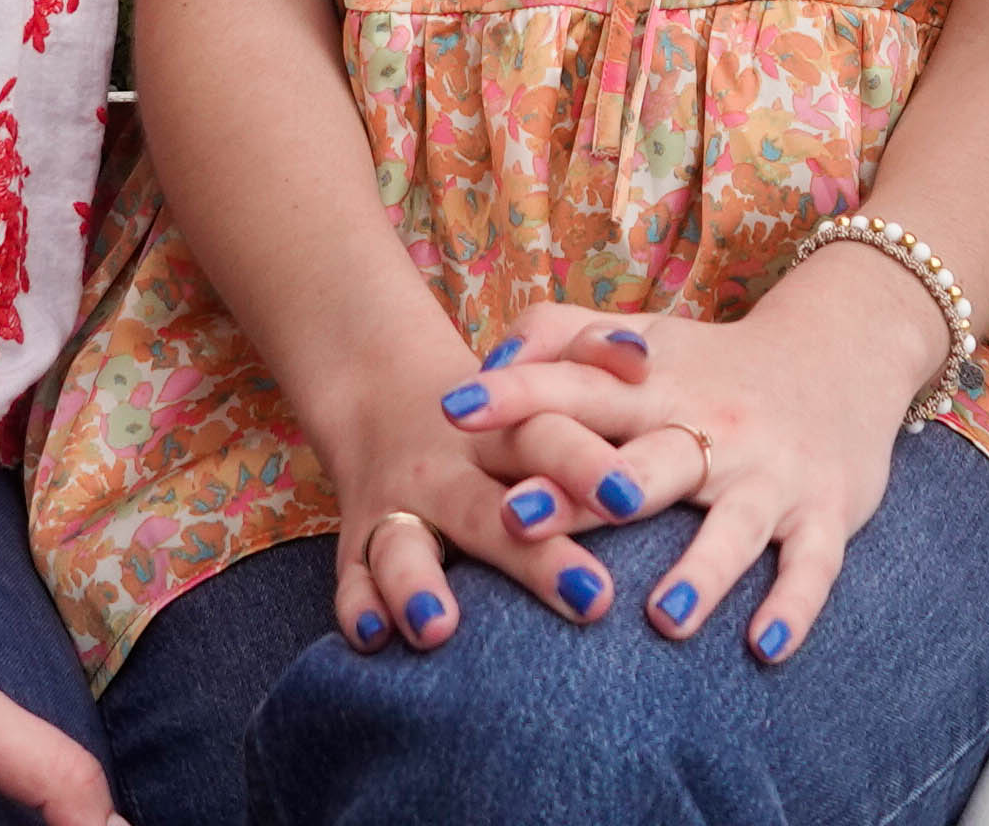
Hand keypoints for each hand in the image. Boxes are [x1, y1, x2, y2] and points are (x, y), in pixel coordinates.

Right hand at [300, 329, 628, 654]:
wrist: (382, 398)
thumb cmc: (500, 416)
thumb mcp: (539, 382)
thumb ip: (590, 368)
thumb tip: (638, 352)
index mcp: (503, 433)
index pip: (544, 439)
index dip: (584, 465)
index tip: (629, 501)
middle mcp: (446, 472)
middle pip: (485, 509)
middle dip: (534, 555)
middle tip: (592, 596)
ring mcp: (397, 511)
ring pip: (403, 547)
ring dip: (417, 585)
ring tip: (439, 628)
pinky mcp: (358, 549)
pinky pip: (350, 581)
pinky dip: (356, 607)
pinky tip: (370, 636)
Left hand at [434, 259, 949, 664]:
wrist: (845, 352)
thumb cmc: (712, 366)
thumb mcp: (643, 338)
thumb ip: (560, 338)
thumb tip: (486, 365)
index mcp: (654, 386)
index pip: (577, 385)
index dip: (518, 395)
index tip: (454, 412)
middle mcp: (710, 428)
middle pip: (646, 460)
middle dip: (585, 491)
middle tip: (520, 520)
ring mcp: (770, 474)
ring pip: (735, 524)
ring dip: (701, 569)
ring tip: (662, 616)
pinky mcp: (824, 513)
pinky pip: (812, 566)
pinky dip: (792, 607)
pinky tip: (762, 650)